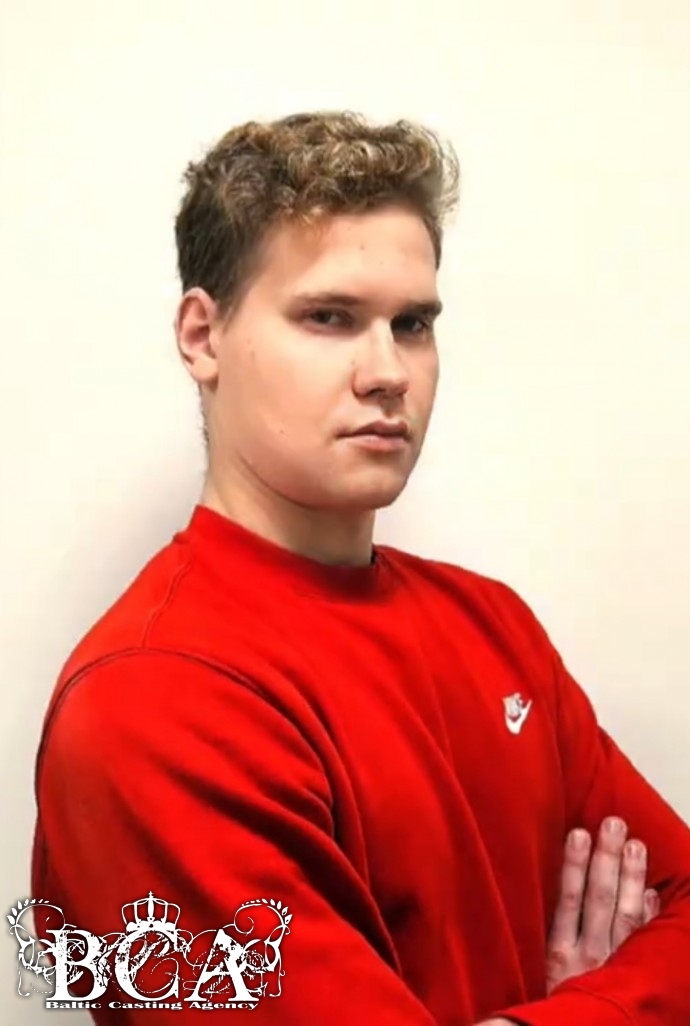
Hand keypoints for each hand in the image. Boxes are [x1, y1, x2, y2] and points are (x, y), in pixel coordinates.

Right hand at [546, 816, 659, 993]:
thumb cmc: (547, 1008)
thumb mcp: (534, 973)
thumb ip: (537, 936)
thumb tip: (536, 893)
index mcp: (557, 956)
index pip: (566, 901)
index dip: (573, 866)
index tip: (578, 832)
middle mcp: (587, 959)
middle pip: (599, 901)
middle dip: (606, 860)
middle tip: (614, 824)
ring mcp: (611, 969)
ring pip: (625, 917)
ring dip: (631, 879)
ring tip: (636, 844)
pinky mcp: (629, 981)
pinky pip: (643, 946)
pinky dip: (647, 919)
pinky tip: (652, 895)